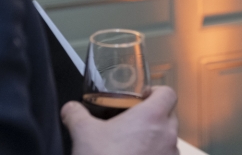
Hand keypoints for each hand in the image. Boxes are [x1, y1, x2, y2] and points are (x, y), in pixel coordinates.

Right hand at [62, 85, 178, 154]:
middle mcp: (168, 134)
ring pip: (169, 139)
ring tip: (133, 146)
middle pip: (169, 116)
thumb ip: (76, 114)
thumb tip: (70, 108)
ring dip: (156, 139)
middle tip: (133, 123)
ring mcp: (170, 154)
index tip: (141, 98)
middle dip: (154, 117)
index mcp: (152, 116)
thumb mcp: (83, 133)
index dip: (156, 92)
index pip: (168, 93)